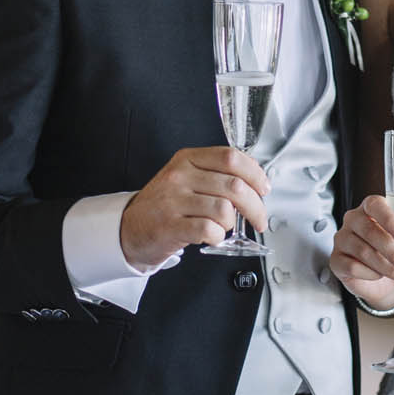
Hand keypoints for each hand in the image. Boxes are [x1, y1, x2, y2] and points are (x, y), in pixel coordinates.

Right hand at [120, 148, 270, 269]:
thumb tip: (256, 182)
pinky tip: (211, 236)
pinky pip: (209, 229)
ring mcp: (173, 201)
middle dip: (255, 206)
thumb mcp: (187, 178)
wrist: (129, 228)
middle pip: (235, 186)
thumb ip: (217, 174)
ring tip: (223, 226)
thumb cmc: (165, 204)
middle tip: (258, 218)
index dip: (255, 174)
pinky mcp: (170, 225)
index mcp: (188, 159)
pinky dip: (218, 236)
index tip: (264, 188)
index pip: (231, 158)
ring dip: (231, 223)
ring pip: (224, 209)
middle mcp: (180, 177)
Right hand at [330, 195, 393, 311]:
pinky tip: (379, 275)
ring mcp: (342, 239)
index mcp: (372, 207)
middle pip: (370, 231)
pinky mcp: (336, 260)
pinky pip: (351, 266)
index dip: (389, 218)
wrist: (382, 275)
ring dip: (384, 265)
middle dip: (393, 251)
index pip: (375, 204)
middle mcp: (353, 219)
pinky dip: (370, 273)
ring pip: (362, 250)